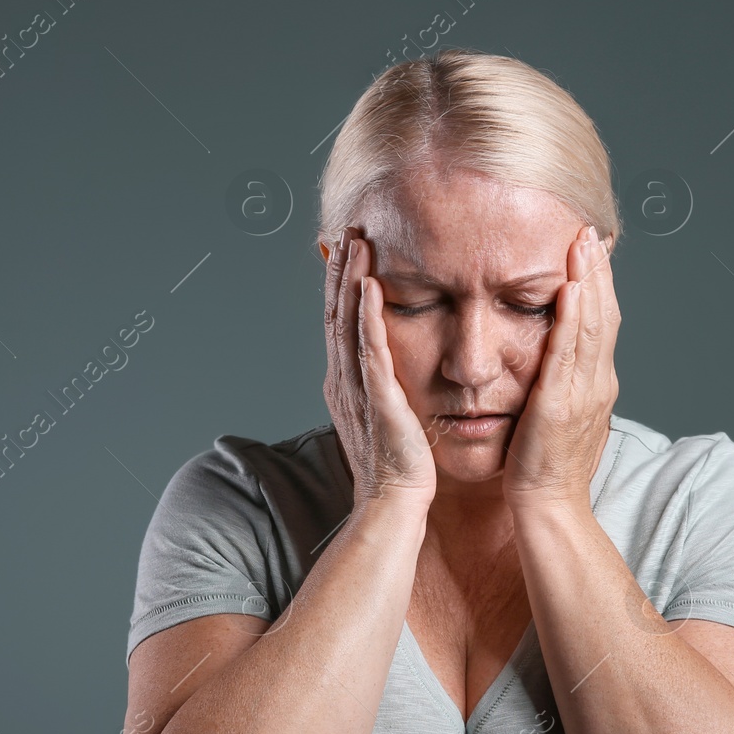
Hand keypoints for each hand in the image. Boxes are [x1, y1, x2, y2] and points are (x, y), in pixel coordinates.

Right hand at [322, 227, 437, 508]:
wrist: (394, 504)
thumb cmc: (396, 467)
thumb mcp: (386, 415)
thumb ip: (383, 386)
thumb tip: (389, 366)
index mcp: (346, 382)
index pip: (340, 320)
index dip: (341, 282)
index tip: (348, 247)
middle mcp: (344, 380)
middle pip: (336, 312)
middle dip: (341, 268)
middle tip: (348, 229)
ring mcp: (357, 388)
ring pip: (348, 322)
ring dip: (351, 279)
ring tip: (357, 242)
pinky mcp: (377, 399)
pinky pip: (370, 349)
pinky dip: (368, 316)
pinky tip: (371, 286)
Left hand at [502, 224, 618, 511]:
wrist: (549, 505)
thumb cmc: (547, 466)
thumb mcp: (560, 416)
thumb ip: (562, 384)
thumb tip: (555, 362)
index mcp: (596, 384)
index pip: (602, 323)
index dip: (599, 284)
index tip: (591, 249)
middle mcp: (597, 383)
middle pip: (604, 315)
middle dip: (598, 272)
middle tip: (591, 232)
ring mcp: (583, 393)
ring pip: (591, 327)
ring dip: (588, 282)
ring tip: (582, 246)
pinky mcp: (560, 405)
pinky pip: (568, 354)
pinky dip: (571, 320)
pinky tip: (569, 291)